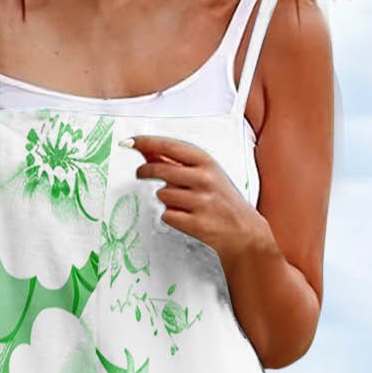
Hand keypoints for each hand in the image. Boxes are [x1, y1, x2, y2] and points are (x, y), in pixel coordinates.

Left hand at [123, 134, 275, 267]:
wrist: (242, 230)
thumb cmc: (221, 199)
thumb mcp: (205, 173)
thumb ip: (177, 162)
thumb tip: (147, 151)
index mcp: (206, 161)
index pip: (169, 146)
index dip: (146, 142)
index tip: (129, 142)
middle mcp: (204, 179)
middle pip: (160, 170)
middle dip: (145, 171)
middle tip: (141, 172)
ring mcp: (201, 202)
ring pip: (162, 194)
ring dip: (165, 198)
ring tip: (181, 202)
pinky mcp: (196, 223)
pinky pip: (167, 215)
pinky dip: (171, 216)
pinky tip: (185, 217)